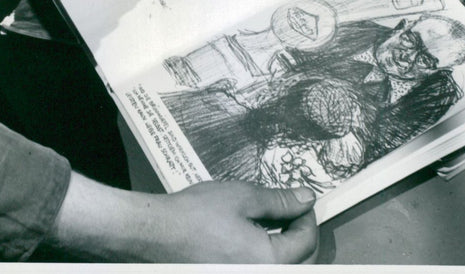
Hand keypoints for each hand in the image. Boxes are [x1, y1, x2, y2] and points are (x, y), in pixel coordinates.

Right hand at [46, 172, 318, 262]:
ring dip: (286, 248)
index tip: (302, 197)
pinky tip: (254, 235)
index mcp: (270, 262)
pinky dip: (266, 255)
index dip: (308, 216)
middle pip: (301, 263)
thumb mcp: (243, 198)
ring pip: (282, 269)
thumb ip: (280, 201)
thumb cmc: (198, 213)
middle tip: (293, 210)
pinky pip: (260, 268)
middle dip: (302, 235)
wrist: (156, 234)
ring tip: (275, 220)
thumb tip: (308, 198)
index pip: (306, 242)